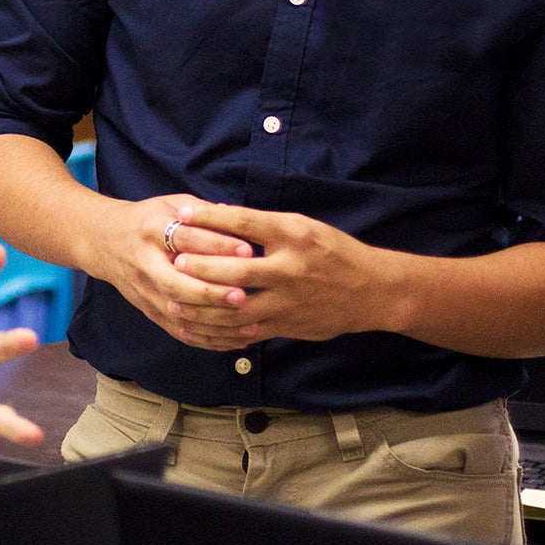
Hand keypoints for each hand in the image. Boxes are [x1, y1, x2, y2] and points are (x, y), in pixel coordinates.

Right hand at [91, 192, 255, 349]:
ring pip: (180, 314)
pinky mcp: (150, 312)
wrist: (104, 242)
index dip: (216, 244)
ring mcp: (146, 292)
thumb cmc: (147, 220)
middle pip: (177, 284)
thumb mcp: (170, 204)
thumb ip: (204, 213)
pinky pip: (180, 331)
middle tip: (243, 296)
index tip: (247, 250)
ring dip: (215, 323)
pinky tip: (234, 341)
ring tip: (249, 325)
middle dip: (211, 293)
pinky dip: (208, 340)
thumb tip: (241, 220)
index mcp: (151, 230)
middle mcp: (145, 264)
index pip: (185, 239)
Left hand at [165, 202, 398, 348]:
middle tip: (173, 261)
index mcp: (292, 236)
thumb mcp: (303, 227)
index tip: (182, 213)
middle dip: (200, 266)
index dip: (209, 217)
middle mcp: (289, 268)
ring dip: (202, 304)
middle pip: (235, 268)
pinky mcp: (286, 326)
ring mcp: (287, 301)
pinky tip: (200, 327)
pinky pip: (246, 331)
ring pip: (236, 306)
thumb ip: (263, 224)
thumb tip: (220, 213)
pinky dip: (220, 330)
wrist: (372, 291)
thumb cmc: (333, 252)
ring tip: (175, 299)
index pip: (243, 223)